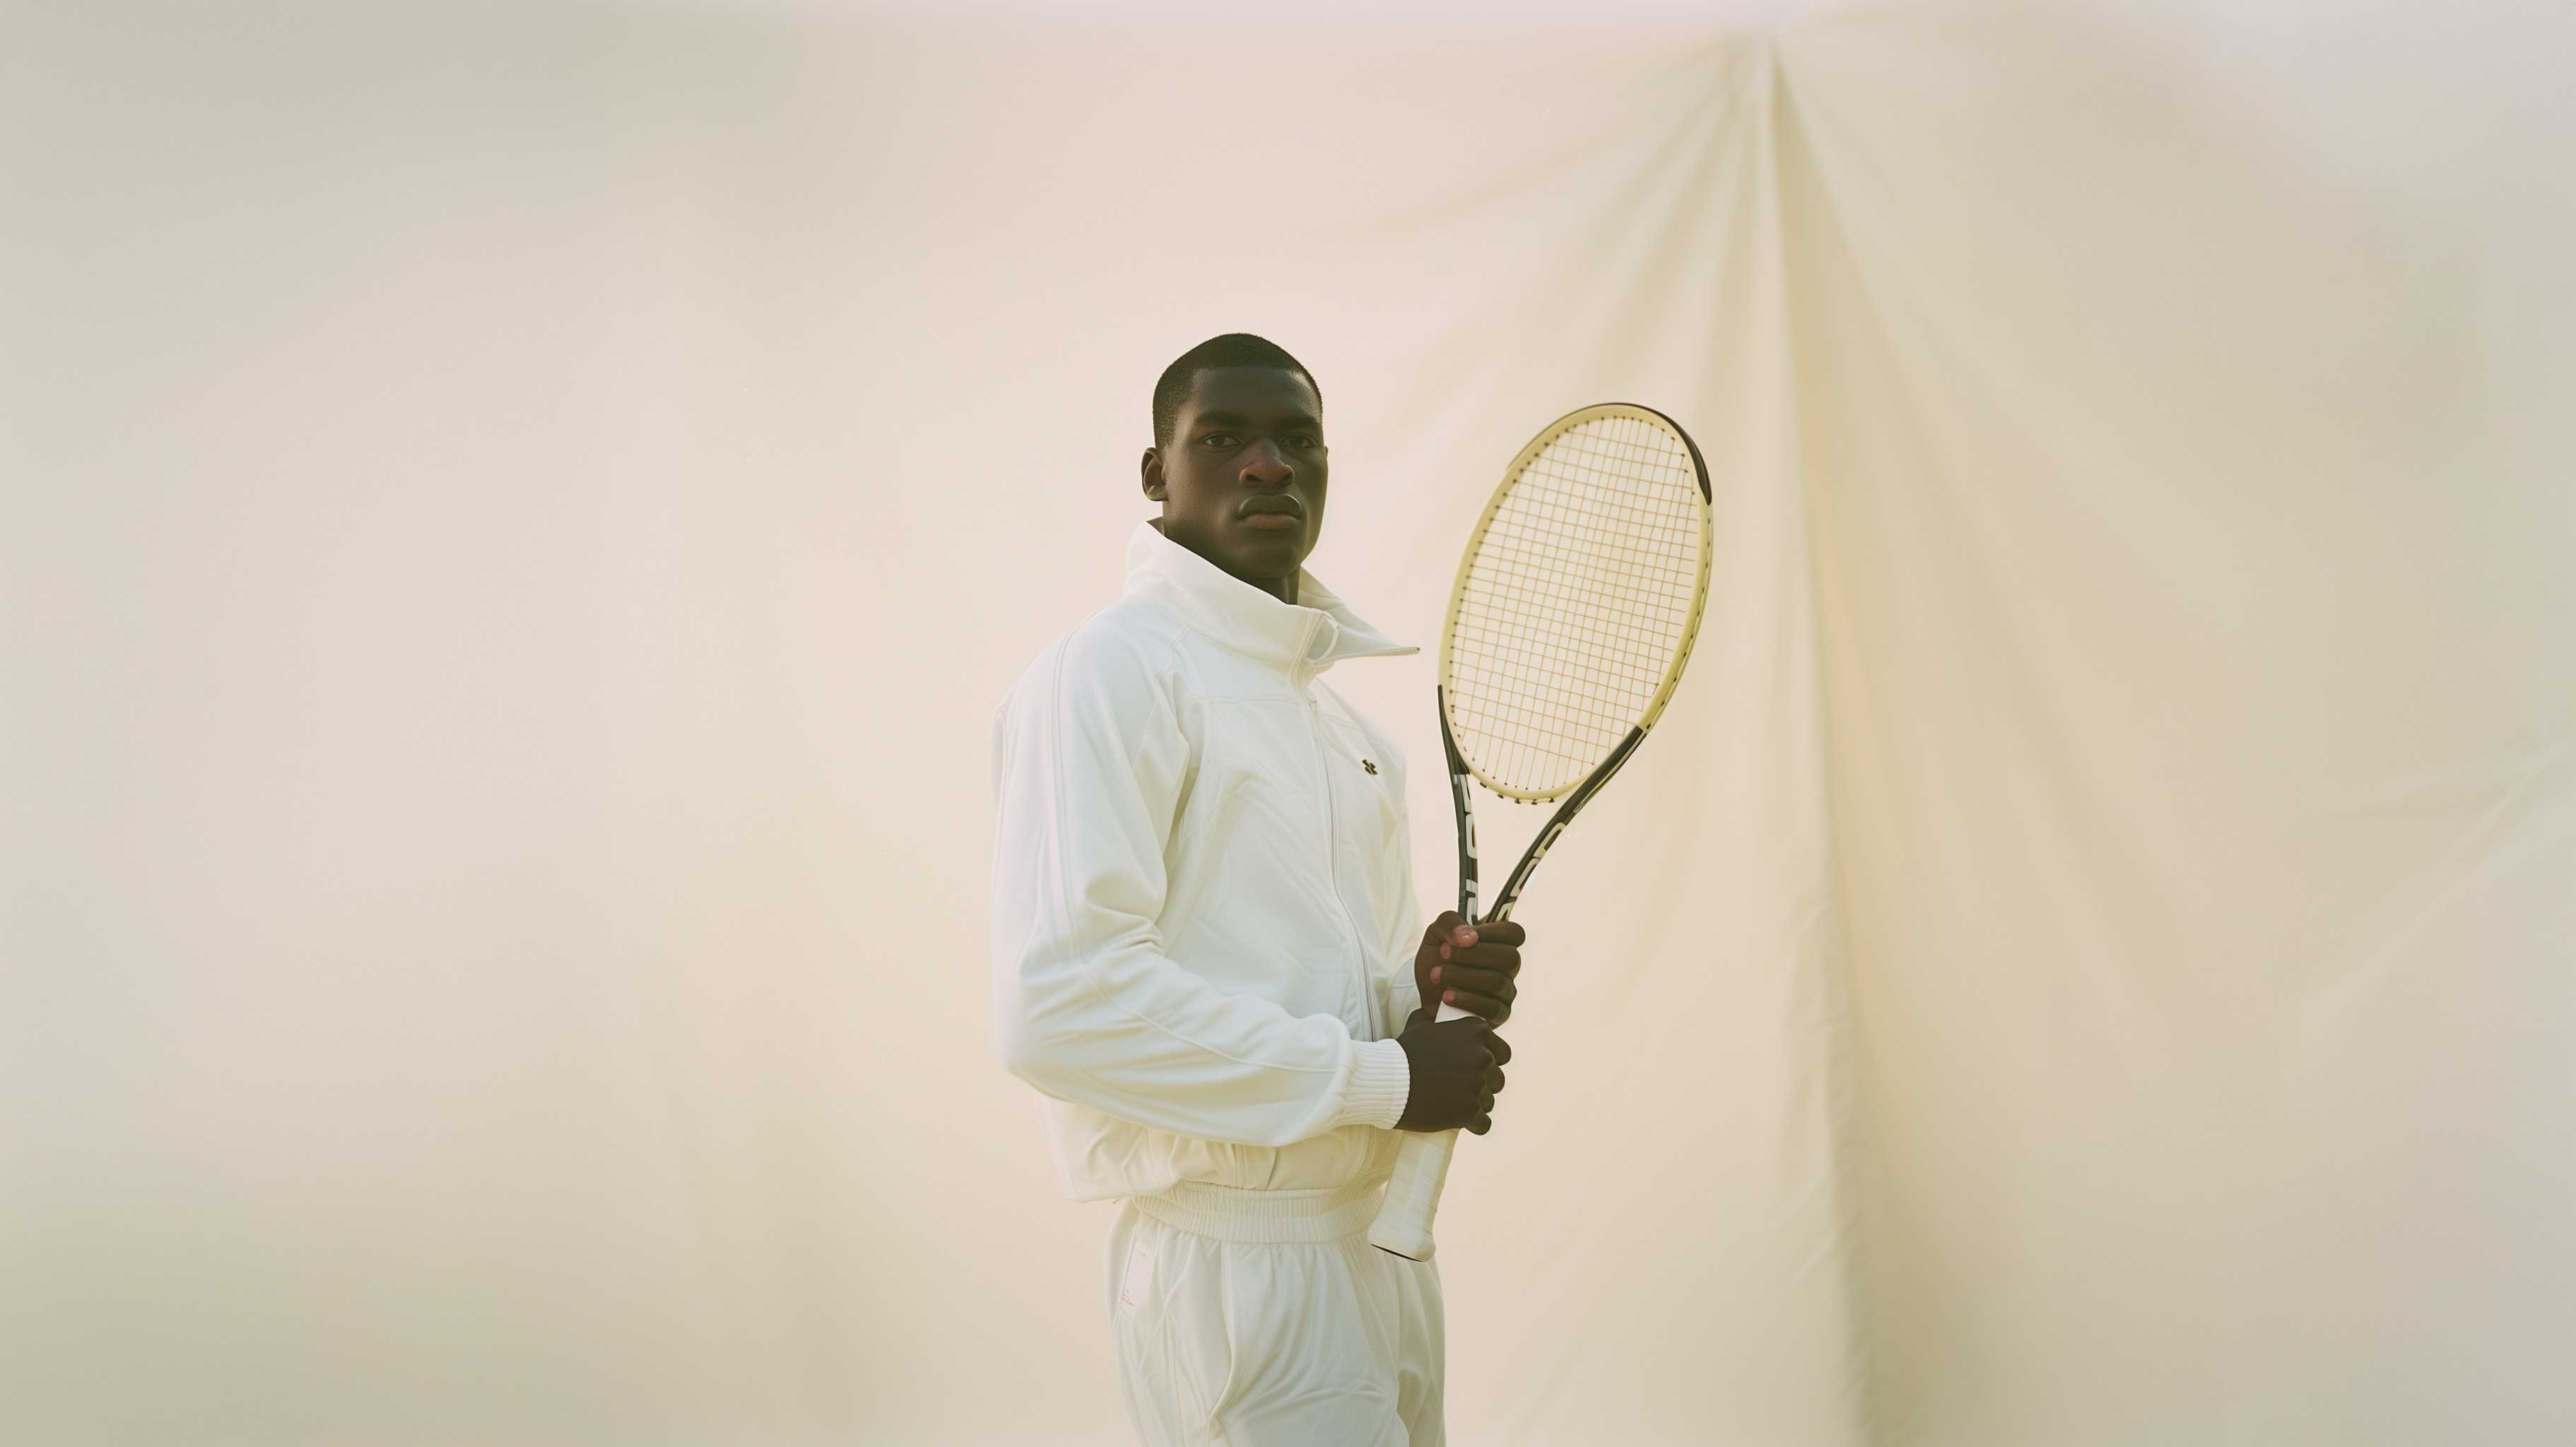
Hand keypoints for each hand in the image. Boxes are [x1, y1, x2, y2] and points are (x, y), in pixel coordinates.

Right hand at [1392, 1012, 1510, 1134]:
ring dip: (1476, 1104)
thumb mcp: (1419, 1025)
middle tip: (1462, 1088)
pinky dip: (1474, 1124)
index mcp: (1477, 1032)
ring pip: (1490, 1101)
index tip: (1473, 1068)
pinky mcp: (1470, 1111)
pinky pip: (1484, 1123)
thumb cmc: (1402, 1052)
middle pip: (1497, 1078)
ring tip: (1456, 1105)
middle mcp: (1483, 1056)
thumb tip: (1436, 1011)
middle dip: (1483, 1084)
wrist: (1388, 1081)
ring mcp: (1478, 1085)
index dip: (1490, 1062)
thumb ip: (1435, 1018)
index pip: (1502, 1052)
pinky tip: (1462, 1122)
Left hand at [1412, 910, 1521, 1025]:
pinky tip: (1447, 996)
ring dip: (1461, 976)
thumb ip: (1450, 923)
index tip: (1464, 937)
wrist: (1422, 992)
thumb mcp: (1435, 933)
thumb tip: (1470, 937)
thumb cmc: (1436, 959)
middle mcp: (1508, 966)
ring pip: (1497, 982)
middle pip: (1509, 957)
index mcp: (1499, 942)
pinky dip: (1466, 1000)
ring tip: (1437, 975)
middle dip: (1471, 955)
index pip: (1514, 933)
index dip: (1492, 932)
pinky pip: (1492, 1008)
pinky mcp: (1499, 1014)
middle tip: (1443, 954)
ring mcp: (1506, 991)